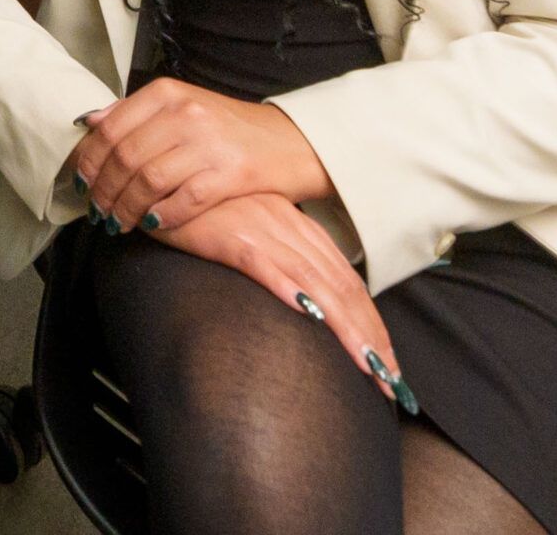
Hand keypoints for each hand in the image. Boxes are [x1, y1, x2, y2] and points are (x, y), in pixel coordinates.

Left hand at [72, 78, 329, 234]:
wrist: (289, 142)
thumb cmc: (229, 128)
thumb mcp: (182, 106)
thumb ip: (137, 113)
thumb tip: (91, 123)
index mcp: (167, 93)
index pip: (111, 128)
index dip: (91, 160)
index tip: (81, 182)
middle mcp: (185, 113)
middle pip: (125, 157)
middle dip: (104, 189)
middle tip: (96, 211)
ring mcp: (208, 143)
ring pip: (148, 180)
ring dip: (127, 207)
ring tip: (117, 223)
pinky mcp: (230, 174)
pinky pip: (183, 200)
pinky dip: (162, 216)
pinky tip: (152, 226)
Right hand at [151, 192, 411, 407]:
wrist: (161, 173)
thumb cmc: (200, 207)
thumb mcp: (245, 230)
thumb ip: (274, 257)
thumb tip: (302, 298)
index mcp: (294, 226)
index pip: (345, 280)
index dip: (372, 323)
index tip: (388, 364)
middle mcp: (288, 226)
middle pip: (343, 287)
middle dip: (372, 337)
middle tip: (395, 384)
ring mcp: (262, 228)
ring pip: (318, 283)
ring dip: (349, 329)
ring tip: (371, 369)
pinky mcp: (231, 234)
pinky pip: (267, 264)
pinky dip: (291, 289)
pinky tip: (311, 314)